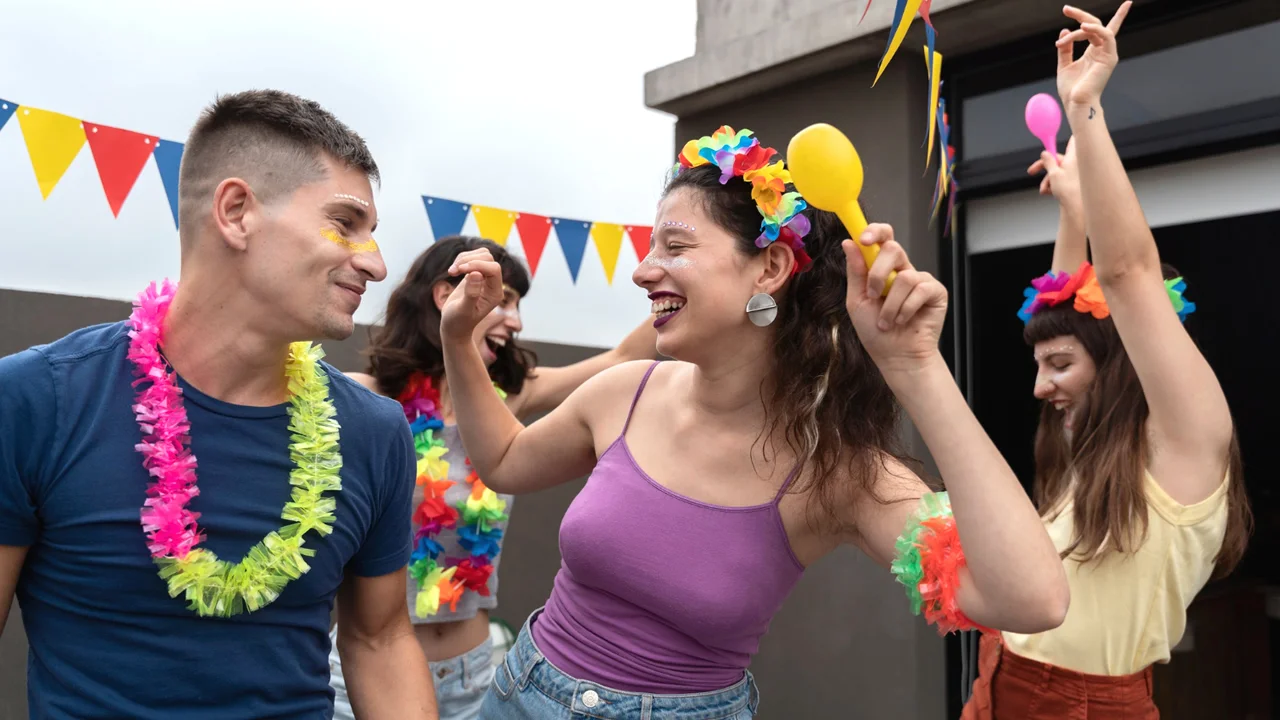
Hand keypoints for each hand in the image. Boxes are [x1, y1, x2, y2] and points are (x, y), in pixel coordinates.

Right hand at [440, 249, 504, 342]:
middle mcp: (493, 284)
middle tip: (453, 272)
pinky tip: (452, 271)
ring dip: (464, 258)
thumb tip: (477, 274)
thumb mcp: (463, 310)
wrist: (454, 327)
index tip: (461, 271)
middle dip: (469, 260)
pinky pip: (472, 258)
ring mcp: (485, 278)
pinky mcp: (475, 275)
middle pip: (488, 258)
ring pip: (481, 255)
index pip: (494, 269)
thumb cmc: (458, 322)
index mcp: (495, 294)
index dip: (478, 265)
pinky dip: (461, 259)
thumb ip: (471, 293)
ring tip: (451, 271)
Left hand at [843, 224, 947, 372]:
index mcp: (882, 268)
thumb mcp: (857, 301)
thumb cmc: (875, 331)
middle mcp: (902, 270)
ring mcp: (920, 280)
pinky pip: (920, 289)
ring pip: (905, 276)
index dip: (874, 231)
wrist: (895, 356)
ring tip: (887, 321)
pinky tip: (903, 321)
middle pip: (894, 248)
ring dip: (890, 304)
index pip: (882, 238)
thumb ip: (855, 272)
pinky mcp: (936, 292)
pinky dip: (906, 309)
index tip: (863, 239)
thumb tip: (849, 243)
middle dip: (878, 272)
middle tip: (872, 294)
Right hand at [1027, 136, 1080, 211]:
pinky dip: (1052, 184)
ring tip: (1044, 189)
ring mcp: (1074, 173)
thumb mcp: (1053, 174)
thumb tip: (1044, 153)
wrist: (1076, 208)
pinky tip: (1048, 192)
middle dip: (1044, 167)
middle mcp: (1075, 163)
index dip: (1066, 136)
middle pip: (1056, 159)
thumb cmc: (1069, 190)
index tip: (1059, 135)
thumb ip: (1048, 162)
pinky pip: (1059, 179)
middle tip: (1032, 171)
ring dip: (1047, 180)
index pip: (1073, 140)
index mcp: (1073, 157)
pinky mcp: (1072, 182)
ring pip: (1056, 171)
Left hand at [1056, 2, 1130, 108]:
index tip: (1087, 7)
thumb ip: (1066, 48)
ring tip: (1066, 35)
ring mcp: (1108, 53)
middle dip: (1080, 14)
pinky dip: (1095, 29)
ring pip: (1097, 28)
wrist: (1076, 103)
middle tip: (1066, 9)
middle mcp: (1103, 50)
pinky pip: (1107, 35)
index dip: (1106, 15)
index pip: (1101, 30)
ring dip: (1081, 27)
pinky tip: (1083, 27)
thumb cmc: (1071, 90)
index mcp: (1093, 52)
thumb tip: (1064, 30)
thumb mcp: (1064, 64)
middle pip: (1095, 24)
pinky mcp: (1110, 57)